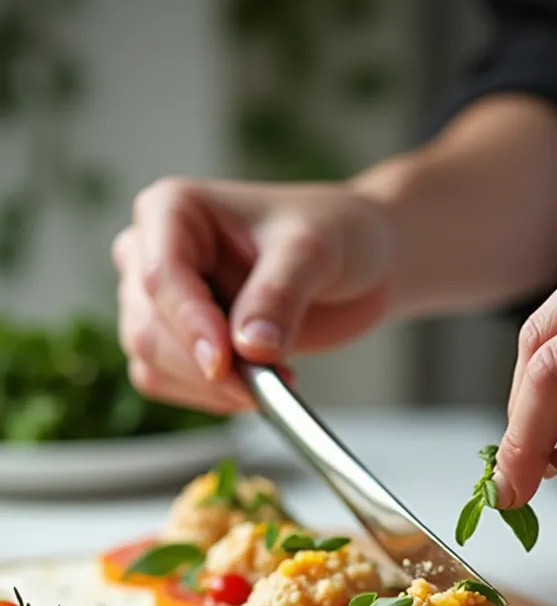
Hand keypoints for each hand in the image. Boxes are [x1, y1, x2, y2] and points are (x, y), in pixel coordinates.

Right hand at [113, 177, 393, 412]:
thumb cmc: (334, 231)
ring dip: (210, 388)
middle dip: (206, 368)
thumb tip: (249, 347)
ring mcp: (159, 300)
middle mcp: (152, 251)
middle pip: (148, 328)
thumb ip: (278, 296)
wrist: (358, 258)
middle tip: (269, 382)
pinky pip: (167, 383)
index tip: (224, 363)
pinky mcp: (176, 339)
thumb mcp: (315, 252)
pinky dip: (210, 396)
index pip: (160, 276)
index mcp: (173, 209)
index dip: (189, 326)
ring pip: (152, 362)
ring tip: (277, 376)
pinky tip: (258, 383)